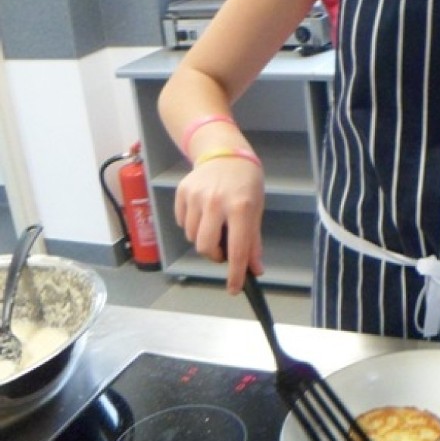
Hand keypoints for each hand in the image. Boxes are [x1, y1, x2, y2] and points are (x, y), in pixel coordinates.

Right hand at [175, 158, 264, 292]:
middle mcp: (215, 202)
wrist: (225, 152)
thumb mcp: (256, 209)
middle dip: (213, 255)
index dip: (235, 273)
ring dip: (203, 239)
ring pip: (191, 236)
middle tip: (222, 249)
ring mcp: (195, 196)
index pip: (237, 249)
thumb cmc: (246, 183)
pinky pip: (182, 223)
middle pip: (205, 247)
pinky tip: (202, 213)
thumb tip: (255, 270)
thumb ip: (253, 241)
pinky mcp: (182, 192)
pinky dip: (191, 225)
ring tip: (214, 224)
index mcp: (240, 207)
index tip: (234, 288)